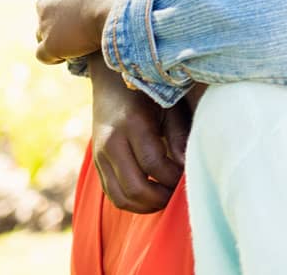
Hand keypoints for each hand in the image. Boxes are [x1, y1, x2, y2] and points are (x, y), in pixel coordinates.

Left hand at [35, 0, 140, 63]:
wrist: (120, 7)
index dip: (70, 4)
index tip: (87, 9)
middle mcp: (44, 0)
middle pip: (47, 14)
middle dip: (61, 21)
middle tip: (84, 27)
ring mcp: (45, 23)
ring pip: (44, 34)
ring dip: (58, 38)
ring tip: (79, 42)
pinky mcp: (50, 45)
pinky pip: (45, 54)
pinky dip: (56, 55)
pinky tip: (73, 55)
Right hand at [86, 53, 188, 212]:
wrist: (110, 80)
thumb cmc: (149, 91)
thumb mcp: (169, 105)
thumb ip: (178, 135)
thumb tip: (188, 166)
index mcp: (132, 124)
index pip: (153, 164)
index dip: (173, 177)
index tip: (189, 176)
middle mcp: (111, 142)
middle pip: (134, 187)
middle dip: (160, 198)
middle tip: (179, 194)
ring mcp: (100, 156)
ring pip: (120, 197)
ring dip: (146, 205)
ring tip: (167, 197)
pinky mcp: (97, 164)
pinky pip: (112, 194)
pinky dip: (132, 201)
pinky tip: (152, 195)